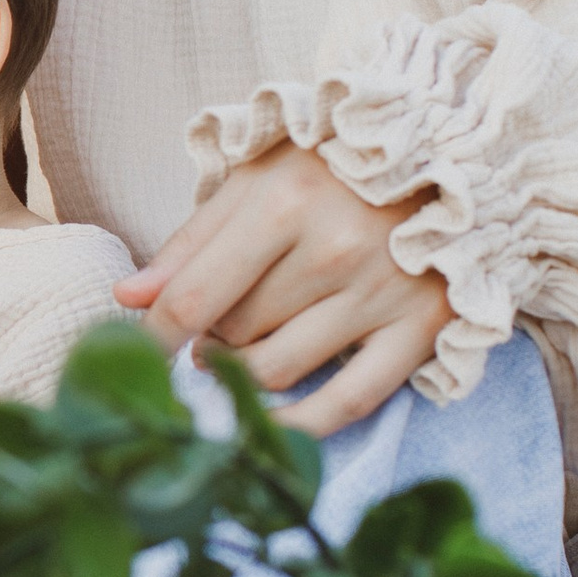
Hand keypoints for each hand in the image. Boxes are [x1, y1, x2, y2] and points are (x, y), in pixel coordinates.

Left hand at [114, 146, 452, 433]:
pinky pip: (350, 400)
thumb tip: (128, 299)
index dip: (152, 337)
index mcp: (285, 202)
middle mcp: (335, 249)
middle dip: (208, 338)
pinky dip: (303, 424)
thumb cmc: (335, 166)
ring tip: (236, 353)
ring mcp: (381, 292)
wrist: (449, 152)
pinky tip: (268, 423)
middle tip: (211, 325)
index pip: (195, 296)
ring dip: (243, 373)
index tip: (131, 355)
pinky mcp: (420, 327)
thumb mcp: (256, 178)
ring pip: (279, 368)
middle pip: (236, 332)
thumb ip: (191, 241)